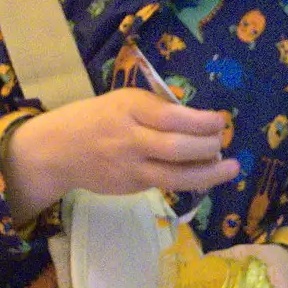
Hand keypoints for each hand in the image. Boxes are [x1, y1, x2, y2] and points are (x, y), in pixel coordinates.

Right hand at [2, 88, 239, 224]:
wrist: (57, 150)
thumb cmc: (96, 118)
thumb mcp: (123, 101)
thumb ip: (157, 108)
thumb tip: (198, 117)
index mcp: (129, 108)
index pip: (171, 116)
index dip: (201, 121)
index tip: (220, 120)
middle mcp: (130, 138)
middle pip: (176, 147)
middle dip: (207, 146)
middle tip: (223, 141)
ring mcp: (130, 167)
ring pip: (175, 175)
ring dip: (208, 173)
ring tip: (231, 168)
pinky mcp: (131, 186)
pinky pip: (165, 183)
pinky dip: (188, 179)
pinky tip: (205, 175)